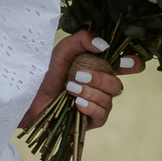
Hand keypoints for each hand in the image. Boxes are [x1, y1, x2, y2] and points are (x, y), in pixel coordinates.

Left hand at [19, 31, 140, 130]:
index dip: (133, 63)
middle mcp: (101, 87)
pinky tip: (77, 103)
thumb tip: (105, 45)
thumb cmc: (44, 73)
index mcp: (99, 68)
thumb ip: (82, 40)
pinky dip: (91, 106)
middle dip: (100, 79)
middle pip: (118, 84)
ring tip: (70, 88)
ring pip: (110, 99)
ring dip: (90, 91)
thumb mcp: (61, 51)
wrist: (28, 99)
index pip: (126, 66)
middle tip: (78, 75)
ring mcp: (97, 104)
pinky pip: (102, 114)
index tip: (126, 62)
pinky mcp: (90, 121)